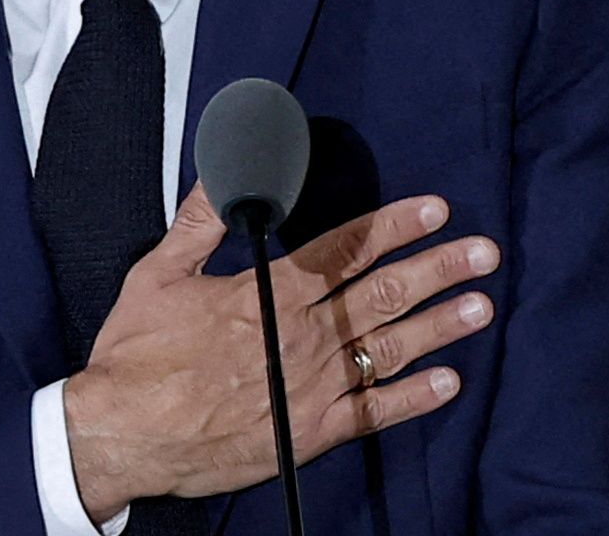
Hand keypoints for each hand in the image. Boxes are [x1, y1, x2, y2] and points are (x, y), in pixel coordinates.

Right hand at [62, 185, 495, 520]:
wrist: (125, 435)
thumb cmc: (136, 357)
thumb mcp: (157, 274)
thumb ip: (199, 224)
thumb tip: (222, 173)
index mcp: (268, 295)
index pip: (345, 250)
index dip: (394, 227)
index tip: (436, 211)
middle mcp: (301, 338)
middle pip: (382, 295)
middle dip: (438, 269)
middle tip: (484, 253)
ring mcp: (311, 388)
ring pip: (389, 349)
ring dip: (440, 326)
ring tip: (480, 306)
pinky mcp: (309, 433)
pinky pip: (372, 414)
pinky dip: (413, 399)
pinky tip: (448, 383)